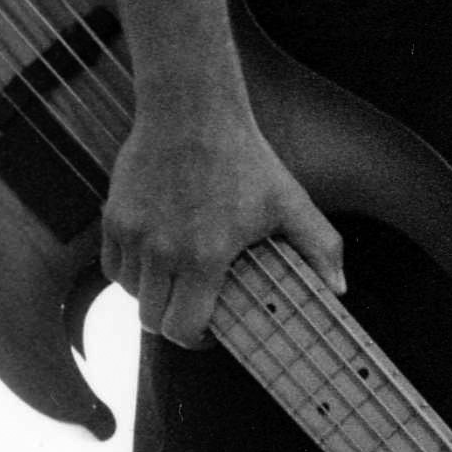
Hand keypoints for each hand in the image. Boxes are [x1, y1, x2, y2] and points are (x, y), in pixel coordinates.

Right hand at [101, 99, 345, 345]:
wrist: (192, 112)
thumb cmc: (245, 157)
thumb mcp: (290, 201)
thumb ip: (320, 247)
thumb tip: (339, 289)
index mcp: (204, 256)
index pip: (183, 328)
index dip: (195, 340)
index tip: (210, 331)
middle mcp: (162, 251)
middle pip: (152, 319)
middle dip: (173, 322)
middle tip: (192, 310)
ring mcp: (134, 234)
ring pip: (130, 293)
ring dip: (151, 295)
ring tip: (175, 280)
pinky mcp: (114, 216)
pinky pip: (113, 265)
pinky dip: (130, 272)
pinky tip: (152, 260)